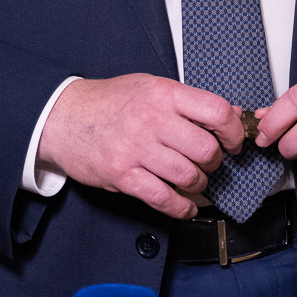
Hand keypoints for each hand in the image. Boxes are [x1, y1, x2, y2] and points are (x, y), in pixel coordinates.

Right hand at [37, 74, 247, 219]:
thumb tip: (233, 114)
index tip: (233, 141)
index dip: (234, 131)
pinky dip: (181, 208)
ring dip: (198, 184)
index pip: (216, 112)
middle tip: (208, 162)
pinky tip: (185, 206)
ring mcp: (136, 149)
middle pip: (206, 150)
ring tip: (192, 180)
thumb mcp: (151, 88)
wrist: (62, 117)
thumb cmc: (109, 102)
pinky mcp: (122, 175)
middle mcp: (152, 120)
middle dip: (215, 162)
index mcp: (163, 94)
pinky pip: (163, 199)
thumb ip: (190, 102)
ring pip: (188, 176)